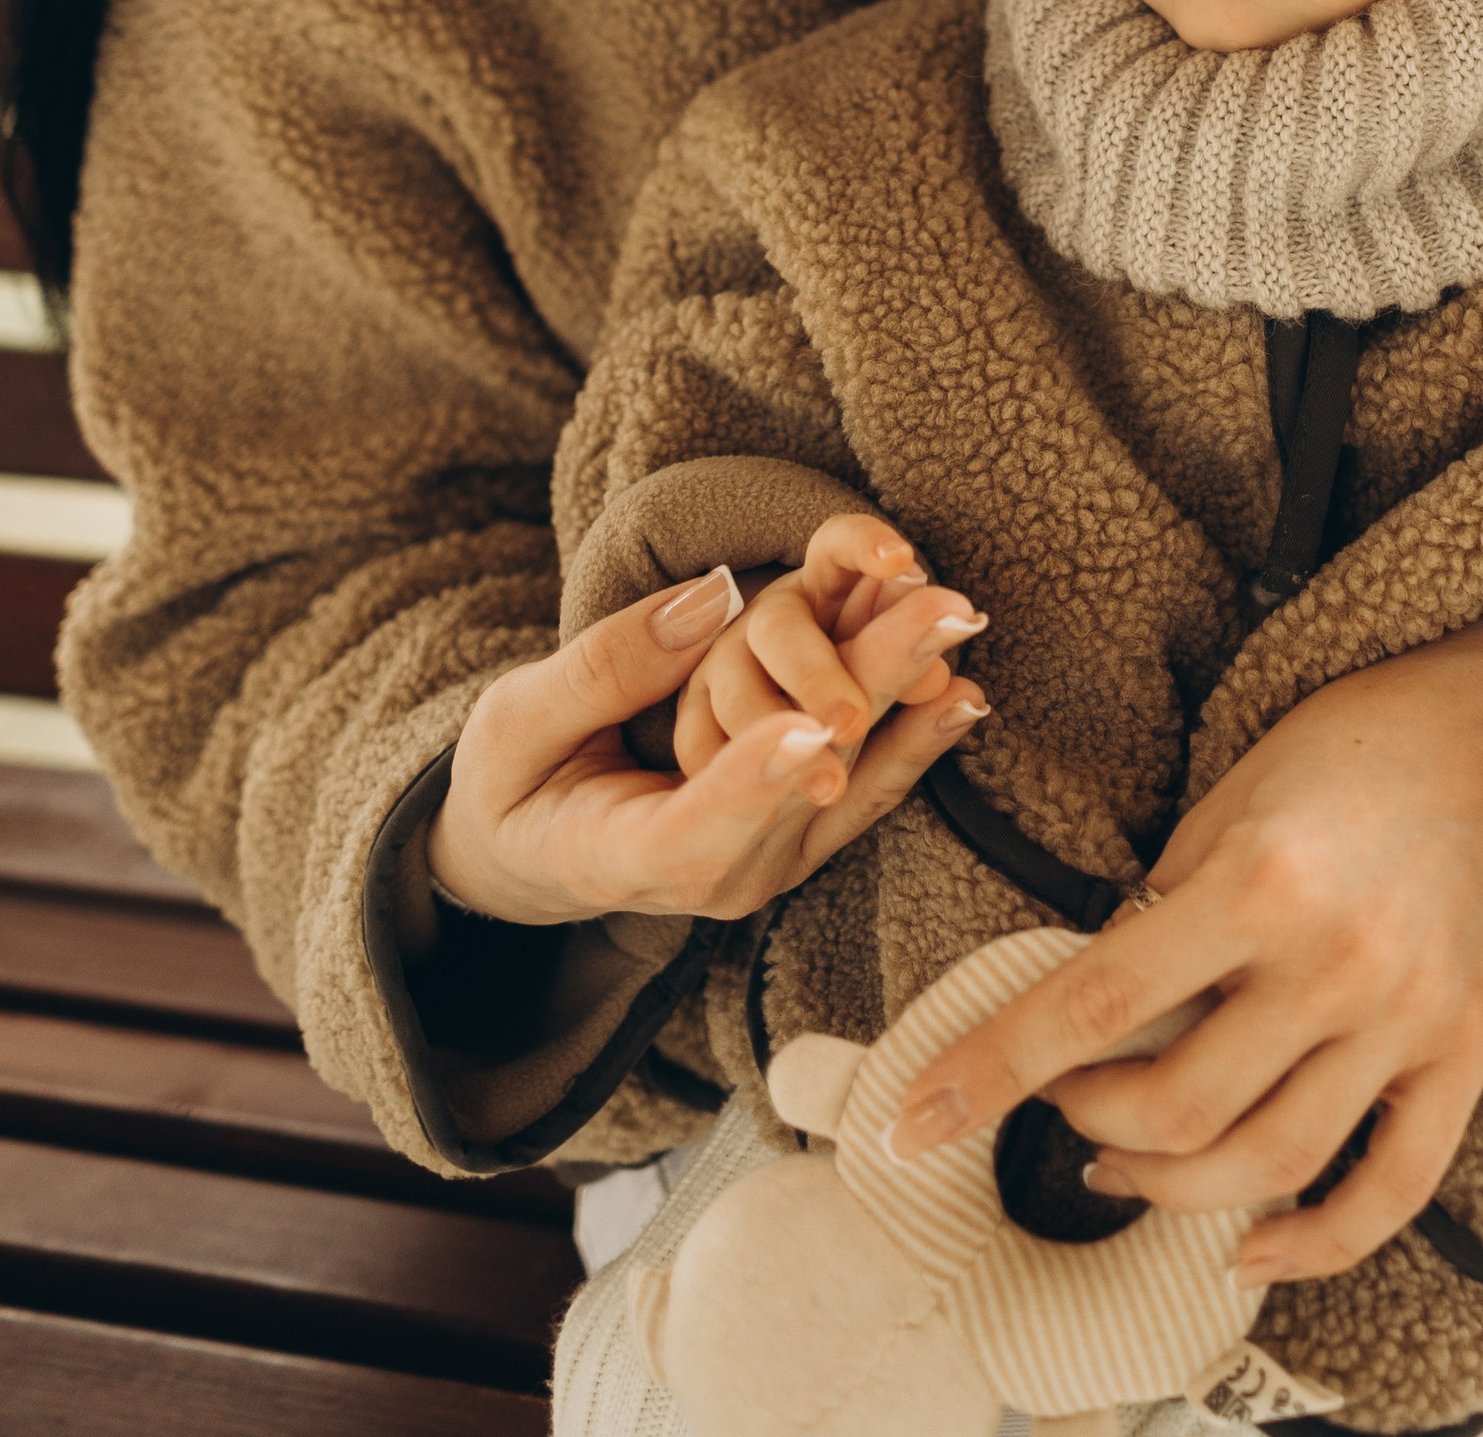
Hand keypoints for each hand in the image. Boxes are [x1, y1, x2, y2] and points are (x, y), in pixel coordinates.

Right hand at [425, 561, 987, 928]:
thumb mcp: (516, 726)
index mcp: (626, 861)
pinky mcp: (801, 833)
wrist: (538, 855)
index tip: (814, 727)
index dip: (757, 779)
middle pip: (804, 788)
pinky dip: (919, 737)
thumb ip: (602, 668)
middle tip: (936, 614)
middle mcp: (717, 878)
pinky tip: (968, 690)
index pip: (698, 830)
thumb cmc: (514, 786)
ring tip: (959, 618)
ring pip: (852, 778)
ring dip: (910, 693)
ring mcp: (769, 862)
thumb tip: (705, 602)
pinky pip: (871, 790)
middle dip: (874, 693)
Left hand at [884, 602, 1482, 1287]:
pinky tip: (1251, 1244)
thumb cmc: (1354, 740)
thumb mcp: (1234, 789)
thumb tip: (1098, 1010)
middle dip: (1086, 1121)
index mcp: (1259, 878)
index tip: (913, 1118)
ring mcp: (1408, 1017)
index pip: (1093, 1006)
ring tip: (1122, 1167)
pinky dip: (1315, 1241)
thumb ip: (1169, 904)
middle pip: (1175, 1108)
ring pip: (1267, 1162)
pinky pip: (1392, 1187)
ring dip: (1170, 1187)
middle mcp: (1335, 961)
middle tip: (1060, 1101)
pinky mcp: (1467, 1052)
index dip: (991, 1071)